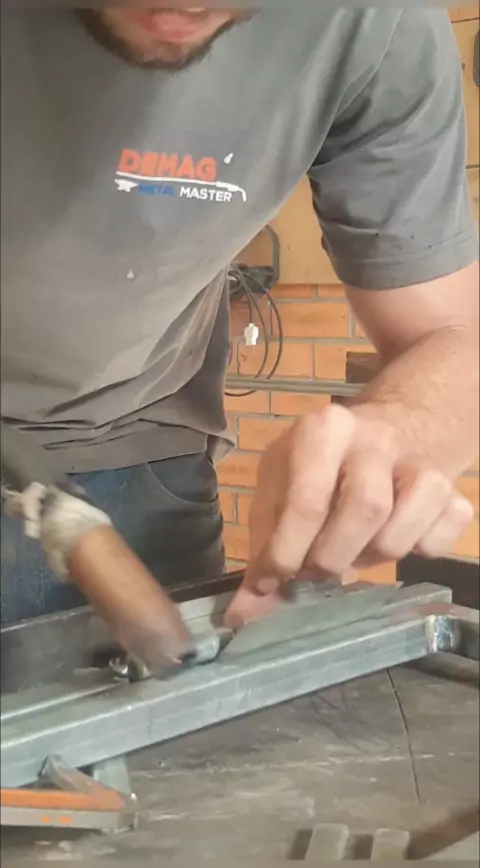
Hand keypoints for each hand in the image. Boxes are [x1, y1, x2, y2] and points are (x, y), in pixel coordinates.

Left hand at [225, 403, 473, 625]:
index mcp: (325, 430)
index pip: (307, 501)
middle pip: (364, 511)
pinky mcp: (453, 491)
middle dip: (332, 558)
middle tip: (315, 570)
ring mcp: (421, 463)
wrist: (390, 432)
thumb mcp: (280, 490)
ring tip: (354, 549)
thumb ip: (264, 547)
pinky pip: (441, 540)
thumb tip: (246, 613)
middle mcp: (376, 439)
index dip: (285, 553)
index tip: (270, 583)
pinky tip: (398, 538)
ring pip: (401, 532)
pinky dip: (417, 552)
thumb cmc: (320, 469)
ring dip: (371, 558)